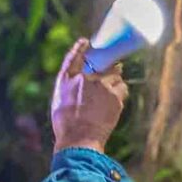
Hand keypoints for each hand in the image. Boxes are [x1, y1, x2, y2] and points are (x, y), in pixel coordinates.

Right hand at [50, 38, 128, 152]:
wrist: (79, 139)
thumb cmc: (67, 125)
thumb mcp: (59, 103)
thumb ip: (69, 88)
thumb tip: (80, 81)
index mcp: (66, 79)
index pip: (74, 56)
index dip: (80, 48)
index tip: (85, 42)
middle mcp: (84, 78)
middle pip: (101, 63)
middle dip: (107, 65)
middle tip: (111, 69)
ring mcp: (101, 85)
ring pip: (115, 75)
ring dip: (114, 79)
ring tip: (110, 91)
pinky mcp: (115, 96)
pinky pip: (122, 88)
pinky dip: (120, 92)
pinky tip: (114, 101)